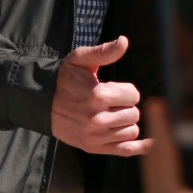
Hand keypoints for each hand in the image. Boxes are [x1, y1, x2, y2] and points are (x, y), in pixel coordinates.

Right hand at [51, 36, 148, 156]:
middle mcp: (98, 118)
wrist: (42, 104)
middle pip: (134, 114)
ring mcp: (96, 135)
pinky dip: (140, 148)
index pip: (133, 95)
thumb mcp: (80, 60)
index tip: (114, 90)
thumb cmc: (64, 80)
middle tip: (111, 104)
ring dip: (126, 123)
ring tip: (112, 116)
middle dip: (126, 107)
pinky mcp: (94, 147)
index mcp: (98, 95)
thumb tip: (124, 41)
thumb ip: (104, 52)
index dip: (126, 91)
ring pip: (132, 131)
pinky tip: (150, 143)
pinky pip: (126, 150)